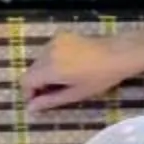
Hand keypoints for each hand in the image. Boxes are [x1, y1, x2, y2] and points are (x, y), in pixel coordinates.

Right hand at [23, 26, 143, 111]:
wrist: (118, 53)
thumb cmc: (100, 78)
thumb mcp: (75, 94)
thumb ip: (50, 100)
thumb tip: (31, 108)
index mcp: (50, 68)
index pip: (25, 81)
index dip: (29, 93)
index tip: (40, 101)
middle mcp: (47, 52)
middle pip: (31, 70)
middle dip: (37, 83)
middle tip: (52, 93)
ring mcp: (54, 41)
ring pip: (38, 60)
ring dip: (43, 72)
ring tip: (61, 81)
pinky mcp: (61, 35)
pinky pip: (48, 51)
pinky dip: (51, 60)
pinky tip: (67, 67)